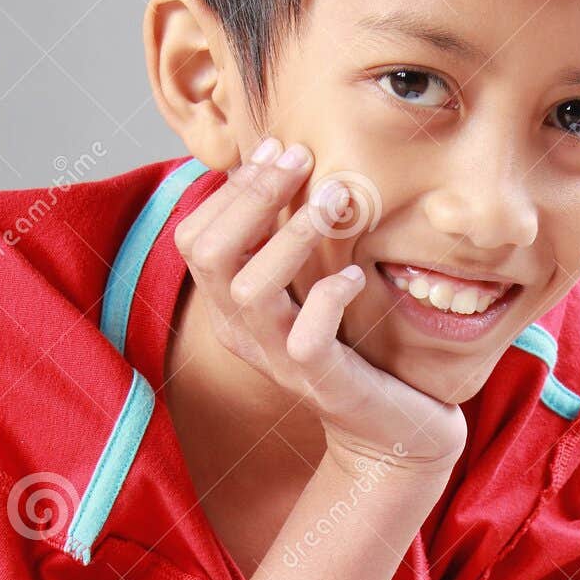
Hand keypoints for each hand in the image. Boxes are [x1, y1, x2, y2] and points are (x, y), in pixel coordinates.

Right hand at [173, 136, 467, 480]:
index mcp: (229, 308)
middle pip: (208, 253)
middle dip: (254, 195)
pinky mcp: (318, 380)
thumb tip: (280, 159)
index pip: (195, 237)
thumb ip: (285, 242)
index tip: (278, 149)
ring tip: (336, 201)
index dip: (232, 188)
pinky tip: (356, 277)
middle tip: (302, 157)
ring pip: (251, 288)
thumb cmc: (350, 348)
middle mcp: (241, 333)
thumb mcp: (307, 290)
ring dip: (294, 234)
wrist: (384, 430)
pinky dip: (331, 295)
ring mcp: (276, 359)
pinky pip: (308, 334)